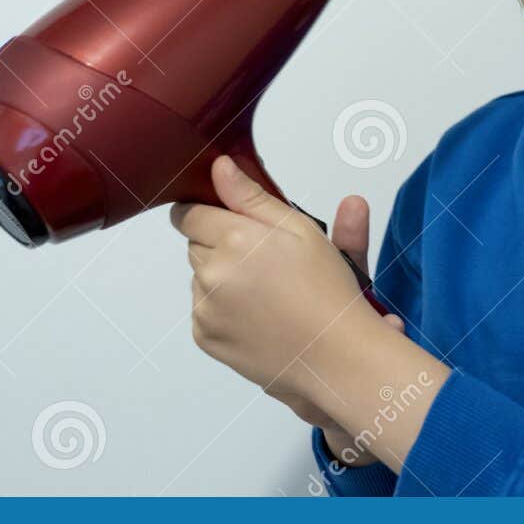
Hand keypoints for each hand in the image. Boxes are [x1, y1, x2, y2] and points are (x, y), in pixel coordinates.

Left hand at [171, 157, 401, 463]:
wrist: (335, 357)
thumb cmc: (327, 291)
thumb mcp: (301, 230)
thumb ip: (252, 196)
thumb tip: (219, 167)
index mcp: (233, 238)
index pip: (188, 213)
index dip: (211, 213)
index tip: (233, 222)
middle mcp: (210, 273)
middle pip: (196, 244)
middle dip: (222, 245)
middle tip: (266, 260)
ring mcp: (204, 308)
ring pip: (200, 277)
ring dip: (222, 277)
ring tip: (268, 292)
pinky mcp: (204, 337)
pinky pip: (203, 310)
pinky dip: (223, 309)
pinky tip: (259, 315)